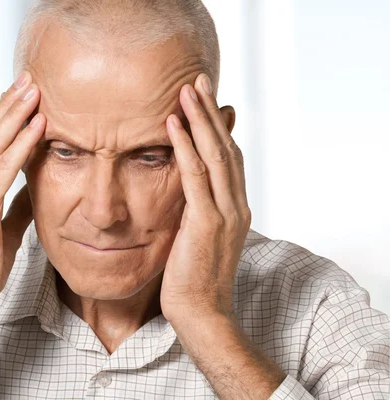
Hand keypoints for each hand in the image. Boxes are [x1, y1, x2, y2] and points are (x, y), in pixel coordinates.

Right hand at [0, 71, 45, 318]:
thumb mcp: (2, 227)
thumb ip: (15, 203)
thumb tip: (33, 184)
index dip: (1, 116)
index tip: (19, 94)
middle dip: (8, 104)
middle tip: (28, 79)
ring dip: (15, 115)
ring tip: (34, 91)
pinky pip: (2, 170)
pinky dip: (20, 145)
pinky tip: (36, 127)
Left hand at [160, 73, 250, 322]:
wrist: (202, 315)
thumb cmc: (194, 279)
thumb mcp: (197, 237)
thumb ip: (196, 210)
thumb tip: (185, 192)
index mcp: (235, 208)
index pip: (229, 157)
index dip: (217, 126)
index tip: (204, 99)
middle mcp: (236, 205)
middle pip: (226, 147)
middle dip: (211, 111)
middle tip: (198, 80)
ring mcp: (225, 213)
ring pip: (215, 154)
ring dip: (200, 119)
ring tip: (187, 90)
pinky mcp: (207, 223)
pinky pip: (196, 176)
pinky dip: (186, 146)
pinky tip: (174, 124)